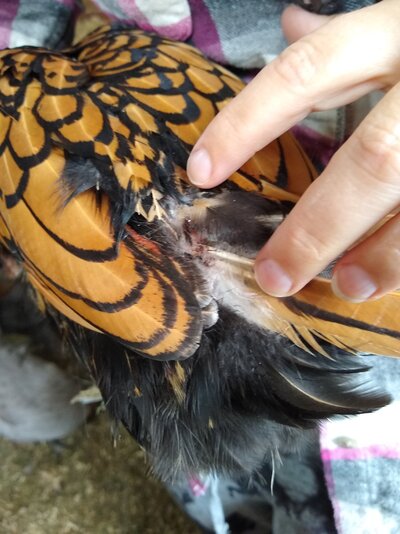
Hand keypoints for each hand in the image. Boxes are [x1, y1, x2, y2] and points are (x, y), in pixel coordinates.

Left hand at [187, 0, 399, 301]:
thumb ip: (349, 36)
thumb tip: (289, 24)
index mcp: (398, 27)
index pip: (304, 71)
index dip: (245, 124)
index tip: (199, 172)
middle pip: (371, 161)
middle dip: (317, 228)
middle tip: (275, 276)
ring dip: (384, 256)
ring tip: (345, 286)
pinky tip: (392, 278)